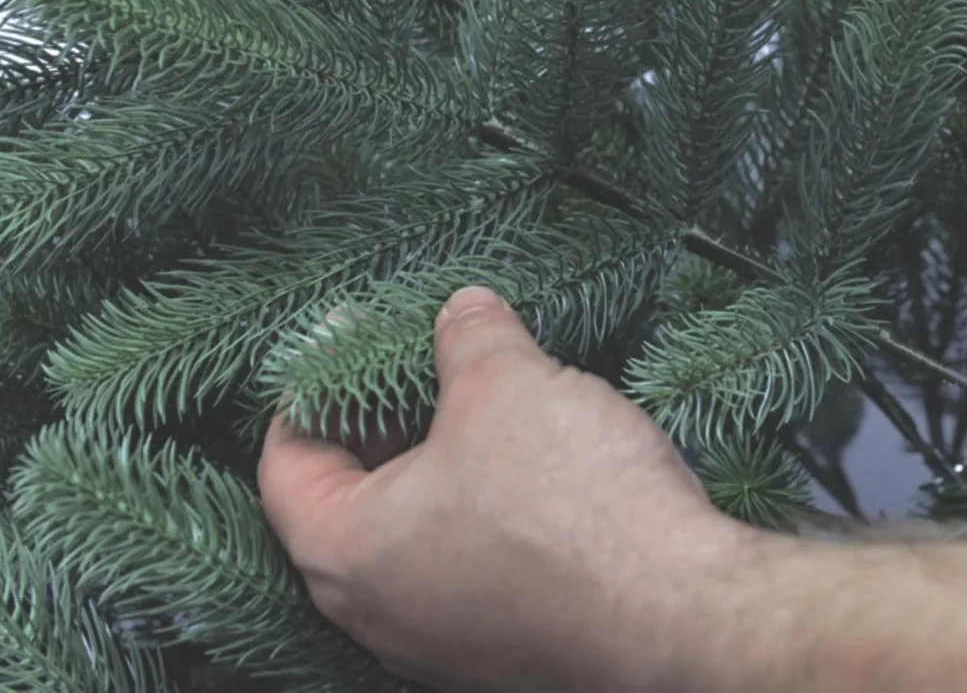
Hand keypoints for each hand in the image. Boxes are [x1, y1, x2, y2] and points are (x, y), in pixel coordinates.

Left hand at [256, 286, 755, 692]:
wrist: (681, 613)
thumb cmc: (572, 508)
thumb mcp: (504, 383)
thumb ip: (467, 336)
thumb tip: (463, 312)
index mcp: (345, 554)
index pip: (285, 463)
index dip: (312, 386)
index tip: (343, 340)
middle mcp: (380, 616)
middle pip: (349, 501)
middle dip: (382, 421)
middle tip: (416, 360)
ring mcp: (444, 645)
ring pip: (415, 540)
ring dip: (441, 467)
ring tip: (484, 401)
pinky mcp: (508, 654)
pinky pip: (471, 571)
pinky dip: (484, 514)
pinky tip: (533, 463)